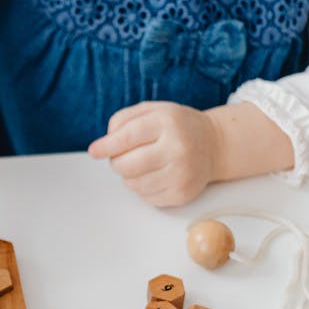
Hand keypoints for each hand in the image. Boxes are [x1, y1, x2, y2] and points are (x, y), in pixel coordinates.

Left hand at [87, 102, 221, 206]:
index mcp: (168, 123)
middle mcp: (177, 149)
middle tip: (121, 157)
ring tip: (142, 164)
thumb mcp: (153, 110)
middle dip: (117, 162)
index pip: (128, 137)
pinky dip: (143, 188)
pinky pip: (146, 197)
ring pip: (134, 184)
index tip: (94, 151)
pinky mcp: (182, 193)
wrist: (214, 144)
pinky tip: (155, 175)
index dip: (106, 146)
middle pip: (127, 165)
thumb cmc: (177, 126)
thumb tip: (102, 145)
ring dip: (129, 176)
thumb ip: (124, 120)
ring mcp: (181, 174)